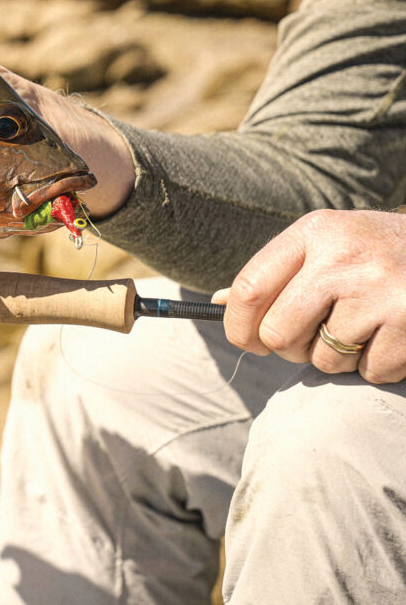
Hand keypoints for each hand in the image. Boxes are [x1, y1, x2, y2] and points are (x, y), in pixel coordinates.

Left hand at [213, 209, 405, 383]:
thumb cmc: (374, 253)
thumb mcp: (326, 245)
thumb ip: (275, 273)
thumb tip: (217, 304)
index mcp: (315, 232)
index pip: (249, 288)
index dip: (238, 325)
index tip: (246, 340)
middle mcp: (345, 257)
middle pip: (279, 333)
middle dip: (289, 348)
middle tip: (310, 338)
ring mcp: (381, 291)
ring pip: (324, 360)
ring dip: (337, 357)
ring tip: (361, 327)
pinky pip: (369, 372)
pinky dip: (376, 365)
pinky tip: (390, 335)